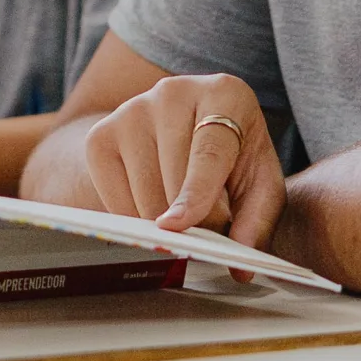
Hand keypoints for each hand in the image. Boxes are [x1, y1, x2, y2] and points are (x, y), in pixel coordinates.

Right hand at [84, 74, 283, 250]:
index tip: (177, 225)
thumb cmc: (232, 155)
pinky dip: (132, 216)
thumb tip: (239, 269)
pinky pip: (112, 193)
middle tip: (207, 228)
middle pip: (172, 176)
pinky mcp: (102, 134)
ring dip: (162, 221)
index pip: (208, 151)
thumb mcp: (259, 181)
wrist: (188, 127)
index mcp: (224, 94)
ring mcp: (133, 110)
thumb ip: (256, 221)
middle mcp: (173, 92)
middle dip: (190, 219)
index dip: (195, 193)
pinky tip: (152, 206)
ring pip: (142, 190)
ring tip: (182, 212)